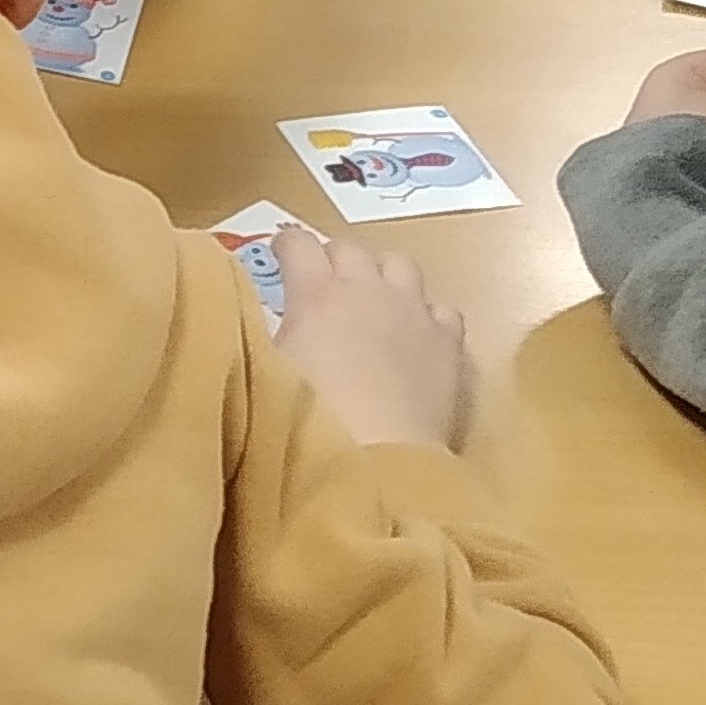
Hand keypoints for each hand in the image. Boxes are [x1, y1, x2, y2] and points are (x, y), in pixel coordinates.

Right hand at [273, 231, 470, 450]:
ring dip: (381, 274)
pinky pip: (440, 307)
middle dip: (332, 259)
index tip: (280, 260)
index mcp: (316, 293)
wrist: (378, 462)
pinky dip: (425, 314)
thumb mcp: (267, 371)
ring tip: (371, 302)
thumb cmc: (309, 421)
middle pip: (349, 247)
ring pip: (400, 263)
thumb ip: (263, 333)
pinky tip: (415, 335)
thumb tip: (257, 316)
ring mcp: (412, 311)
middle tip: (321, 289)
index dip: (285, 246)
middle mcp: (366, 288)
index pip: (297, 242)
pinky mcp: (448, 341)